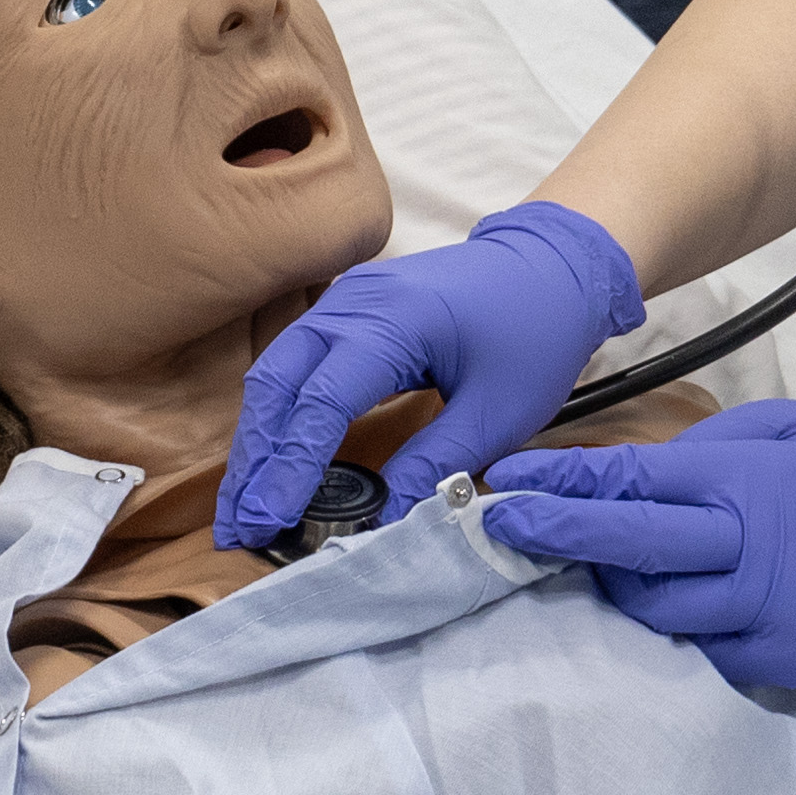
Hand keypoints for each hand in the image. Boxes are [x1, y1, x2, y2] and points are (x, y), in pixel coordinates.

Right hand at [217, 200, 646, 546]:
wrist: (555, 265)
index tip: (271, 521)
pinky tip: (273, 465)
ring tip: (245, 510)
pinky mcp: (347, 311)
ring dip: (258, 443)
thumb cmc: (536, 332)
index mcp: (394, 321)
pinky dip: (279, 417)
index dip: (292, 467)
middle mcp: (353, 302)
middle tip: (240, 529)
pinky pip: (296, 365)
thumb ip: (437, 465)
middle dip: (255, 462)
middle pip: (278, 385)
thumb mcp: (499, 412)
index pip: (321, 401)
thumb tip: (385, 525)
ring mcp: (344, 301)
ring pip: (276, 374)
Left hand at [478, 403, 795, 693]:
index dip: (563, 483)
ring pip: (654, 612)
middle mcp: (748, 552)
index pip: (632, 483)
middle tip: (496, 525)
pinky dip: (672, 626)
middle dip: (553, 535)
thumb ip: (708, 450)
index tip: (504, 480)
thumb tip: (634, 475)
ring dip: (613, 587)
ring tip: (591, 564)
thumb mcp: (788, 427)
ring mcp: (763, 616)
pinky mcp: (778, 663)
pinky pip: (699, 650)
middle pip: (628, 550)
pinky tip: (660, 603)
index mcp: (747, 484)